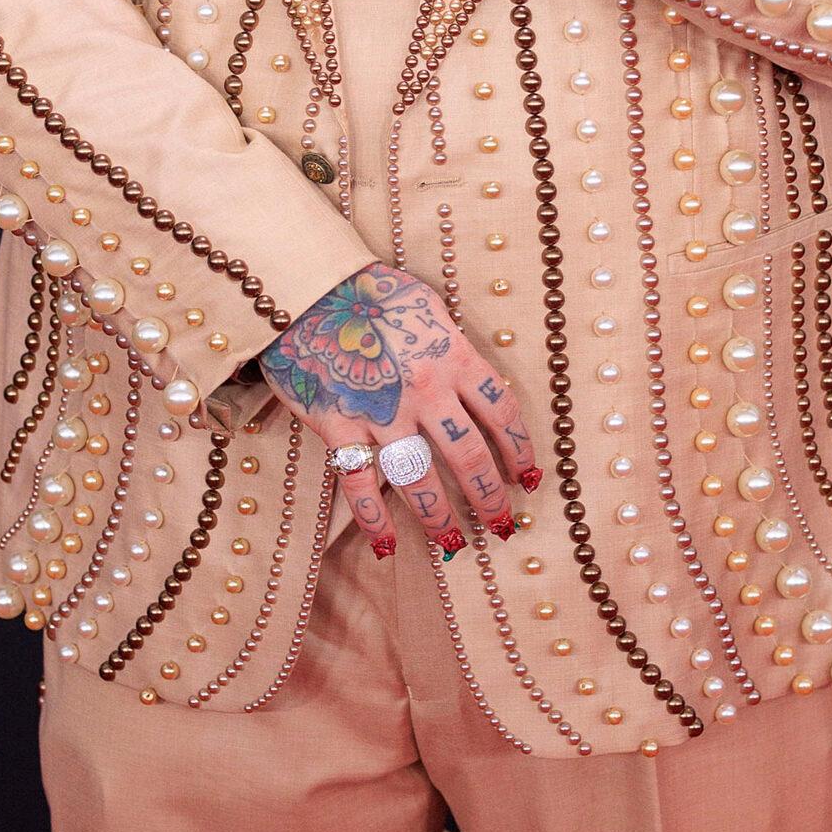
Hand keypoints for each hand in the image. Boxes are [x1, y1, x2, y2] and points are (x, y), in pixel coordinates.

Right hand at [258, 261, 541, 558]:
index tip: (527, 476)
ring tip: (455, 542)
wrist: (304, 287)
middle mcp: (425, 390)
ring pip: (420, 479)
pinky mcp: (339, 425)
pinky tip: (388, 544)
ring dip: (440, 517)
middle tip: (501, 522)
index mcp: (452, 357)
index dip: (519, 450)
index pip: (501, 413)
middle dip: (489, 496)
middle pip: (468, 456)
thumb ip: (453, 347)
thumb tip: (479, 382)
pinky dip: (375, 519)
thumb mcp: (426, 308)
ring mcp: (381, 412)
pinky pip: (360, 483)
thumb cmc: (367, 291)